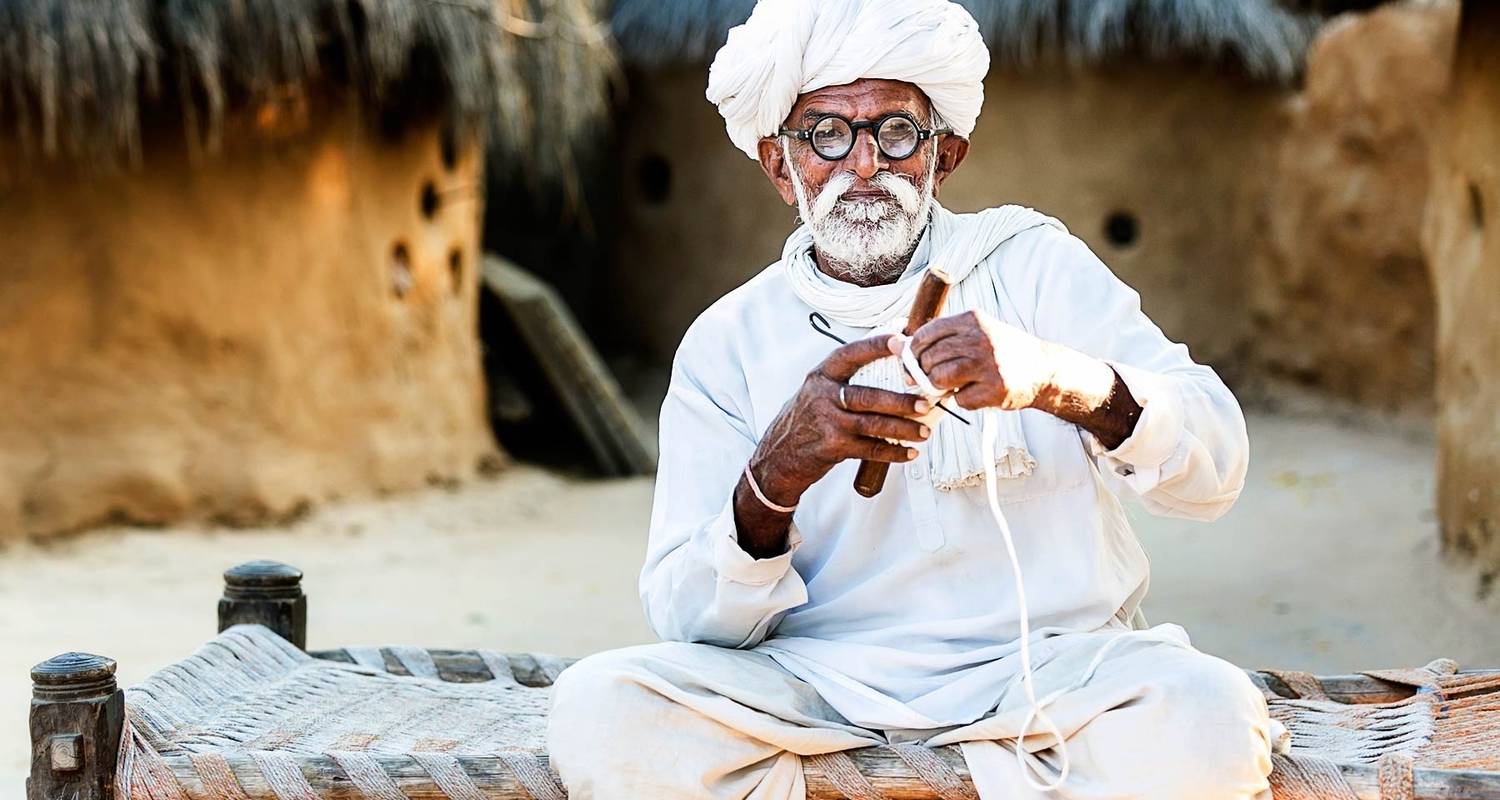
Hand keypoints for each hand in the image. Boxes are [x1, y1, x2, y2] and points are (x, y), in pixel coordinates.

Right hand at [748, 334, 932, 506]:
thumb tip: (891, 356)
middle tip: (924, 403)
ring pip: (872, 424)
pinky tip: (909, 452)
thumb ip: (846, 377)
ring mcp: (827, 423)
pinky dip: (893, 451)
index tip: (902, 341)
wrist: (778, 454)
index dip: (877, 346)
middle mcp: (822, 396)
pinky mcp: (832, 447)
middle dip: (900, 400)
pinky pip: (870, 449)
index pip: (851, 354)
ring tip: (924, 431)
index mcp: (821, 375)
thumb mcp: (818, 389)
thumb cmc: (807, 418)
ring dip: (903, 428)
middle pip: (867, 396)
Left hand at [907, 310, 1054, 410]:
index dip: (913, 349)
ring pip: (940, 378)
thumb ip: (940, 337)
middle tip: (926, 379)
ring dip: (938, 386)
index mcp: (974, 320)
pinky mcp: (995, 390)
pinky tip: (973, 394)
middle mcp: (981, 339)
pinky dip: (960, 400)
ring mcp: (989, 365)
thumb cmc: (1003, 351)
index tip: (912, 360)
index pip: (928, 332)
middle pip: (931, 357)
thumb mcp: (976, 332)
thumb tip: (896, 345)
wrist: (1044, 370)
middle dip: (922, 371)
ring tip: (948, 386)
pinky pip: (959, 400)